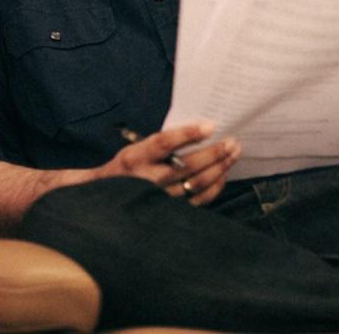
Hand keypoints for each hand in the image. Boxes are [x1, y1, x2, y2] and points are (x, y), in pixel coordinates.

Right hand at [95, 122, 241, 205]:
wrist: (106, 204)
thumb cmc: (127, 170)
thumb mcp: (135, 149)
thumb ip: (160, 142)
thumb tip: (200, 129)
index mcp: (135, 158)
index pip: (164, 143)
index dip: (188, 134)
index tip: (211, 126)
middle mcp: (147, 180)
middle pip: (187, 165)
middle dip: (214, 152)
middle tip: (232, 141)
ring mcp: (160, 200)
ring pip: (197, 183)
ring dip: (219, 167)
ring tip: (233, 154)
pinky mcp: (170, 213)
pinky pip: (198, 201)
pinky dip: (214, 187)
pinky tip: (223, 174)